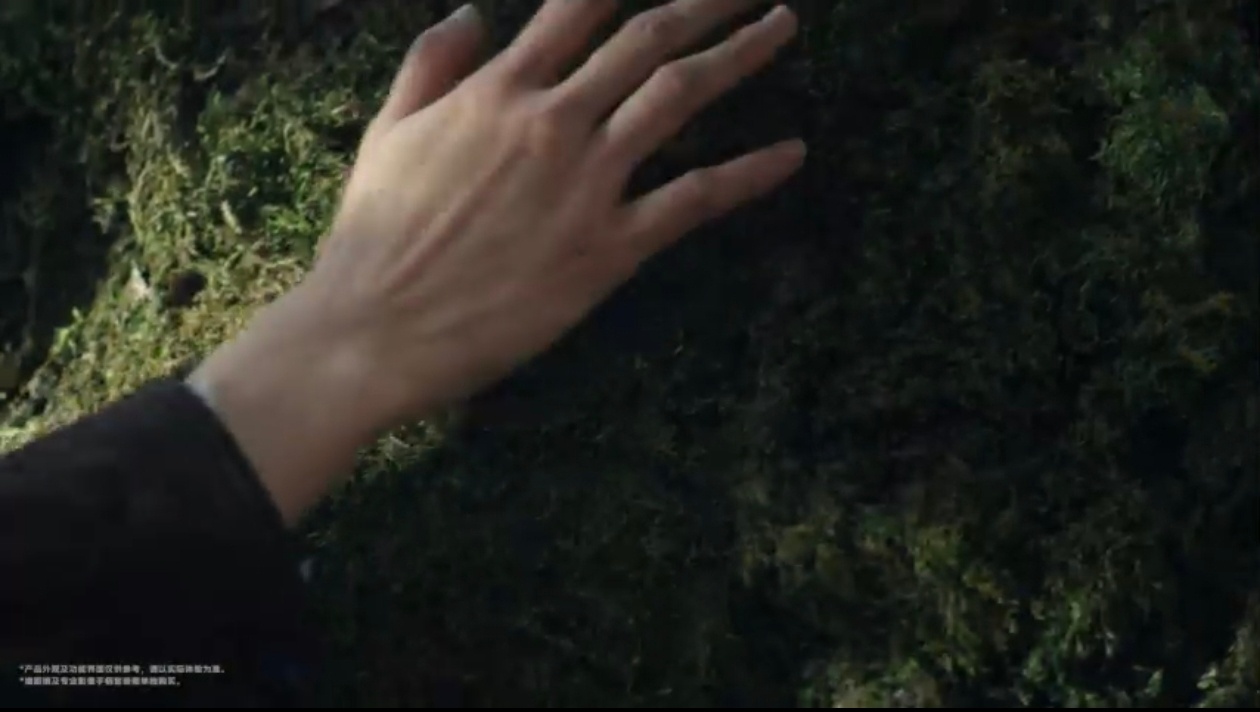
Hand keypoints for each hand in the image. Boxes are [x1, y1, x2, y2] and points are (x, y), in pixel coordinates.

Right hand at [190, 0, 804, 522]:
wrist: (376, 329)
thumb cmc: (373, 234)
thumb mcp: (388, 131)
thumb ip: (433, 62)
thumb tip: (478, 12)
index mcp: (498, 89)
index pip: (578, 7)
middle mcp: (552, 120)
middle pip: (647, 37)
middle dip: (707, 0)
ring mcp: (586, 182)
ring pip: (680, 95)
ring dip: (740, 55)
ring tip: (782, 27)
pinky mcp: (610, 247)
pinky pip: (696, 199)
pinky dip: (750, 173)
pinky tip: (792, 153)